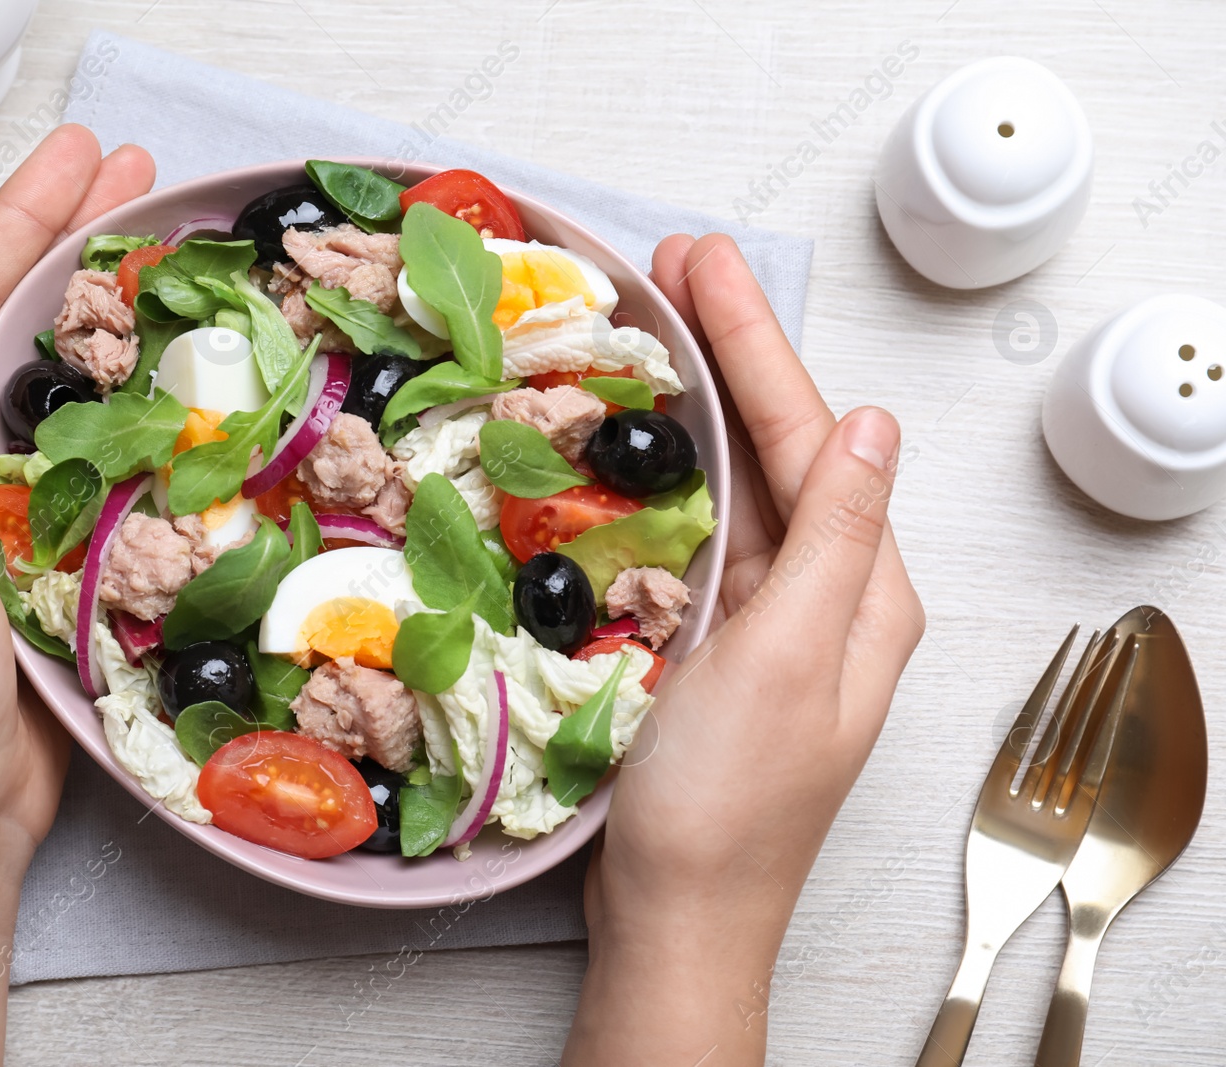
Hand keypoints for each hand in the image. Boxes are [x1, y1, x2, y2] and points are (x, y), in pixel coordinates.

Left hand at [0, 127, 155, 1065]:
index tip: (85, 161)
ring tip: (167, 254)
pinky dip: (131, 409)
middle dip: (70, 245)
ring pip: (59, 386)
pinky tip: (174, 379)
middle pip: (11, 328)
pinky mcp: (57, 553)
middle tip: (143, 180)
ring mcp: (3, 507)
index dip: (19, 224)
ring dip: (107, 315)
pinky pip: (96, 459)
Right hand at [565, 234, 924, 1065]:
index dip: (757, 344)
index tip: (705, 264)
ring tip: (648, 325)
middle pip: (775, 448)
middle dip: (726, 353)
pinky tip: (633, 439)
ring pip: (732, 484)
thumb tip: (872, 425)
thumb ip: (836, 541)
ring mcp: (763, 621)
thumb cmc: (728, 805)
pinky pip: (693, 536)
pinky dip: (664, 476)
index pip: (812, 440)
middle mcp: (823, 597)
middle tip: (671, 266)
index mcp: (863, 594)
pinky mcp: (709, 645)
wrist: (676, 916)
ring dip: (692, 403)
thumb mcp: (789, 662)